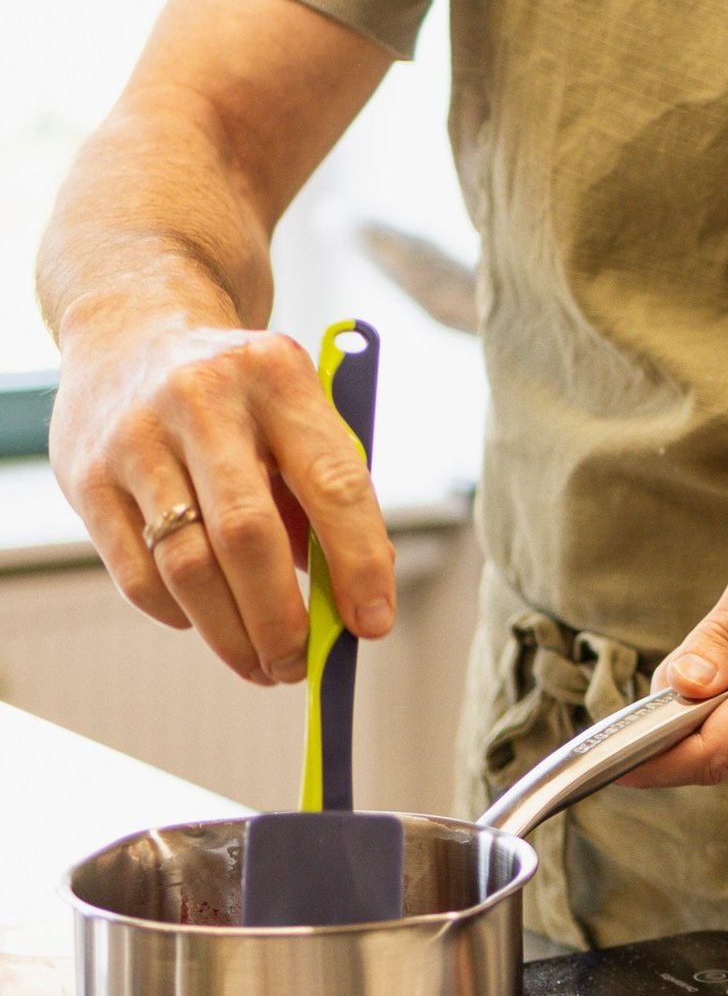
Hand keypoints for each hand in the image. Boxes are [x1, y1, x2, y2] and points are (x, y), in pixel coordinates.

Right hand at [49, 307, 394, 685]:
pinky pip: (138, 573)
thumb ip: (323, 495)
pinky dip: (178, 614)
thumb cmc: (237, 392)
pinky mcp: (87, 477)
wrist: (129, 329)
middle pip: (248, 535)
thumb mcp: (293, 411)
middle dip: (281, 618)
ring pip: (187, 566)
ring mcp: (136, 437)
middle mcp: (203, 398)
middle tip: (301, 666)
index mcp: (277, 375)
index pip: (333, 481)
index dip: (359, 561)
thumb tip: (349, 605)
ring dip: (230, 634)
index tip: (372, 623)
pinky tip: (204, 621)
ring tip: (261, 664)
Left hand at [621, 470, 727, 784]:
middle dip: (659, 744)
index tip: (596, 757)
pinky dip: (719, 718)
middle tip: (611, 714)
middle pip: (716, 759)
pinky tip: (710, 680)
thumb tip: (678, 687)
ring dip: (689, 729)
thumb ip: (727, 630)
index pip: (711, 751)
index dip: (647, 761)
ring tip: (667, 682)